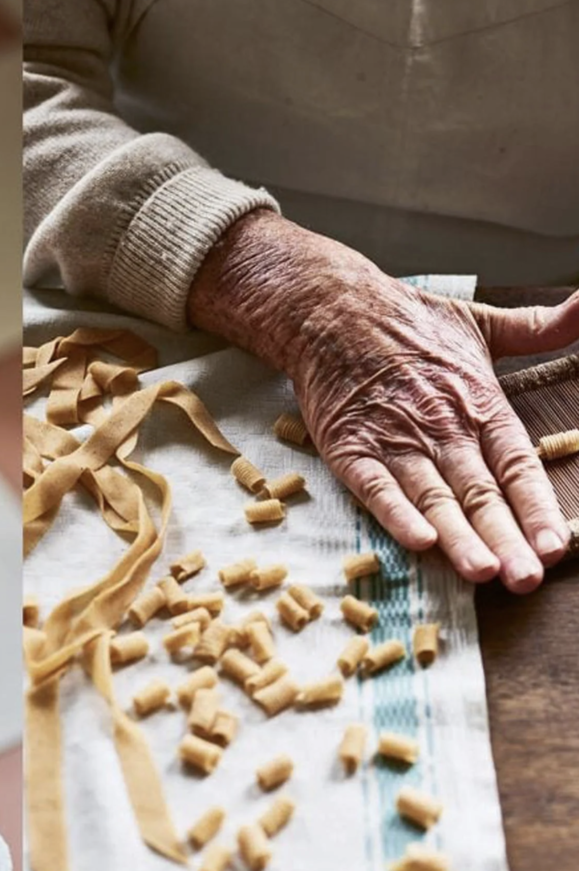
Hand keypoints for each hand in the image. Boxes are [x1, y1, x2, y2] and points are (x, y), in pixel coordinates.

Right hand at [189, 210, 578, 592]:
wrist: (330, 309)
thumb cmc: (405, 320)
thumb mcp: (479, 321)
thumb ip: (538, 328)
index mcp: (477, 403)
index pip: (516, 466)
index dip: (537, 508)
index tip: (557, 546)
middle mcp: (440, 427)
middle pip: (479, 494)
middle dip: (505, 539)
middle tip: (525, 578)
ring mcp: (394, 439)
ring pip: (432, 497)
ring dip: (458, 537)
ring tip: (482, 572)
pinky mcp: (350, 447)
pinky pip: (375, 487)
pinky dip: (395, 513)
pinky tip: (417, 541)